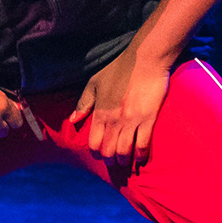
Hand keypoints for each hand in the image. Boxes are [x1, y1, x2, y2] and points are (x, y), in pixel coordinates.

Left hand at [66, 48, 175, 178]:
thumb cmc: (119, 69)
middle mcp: (113, 120)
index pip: (94, 142)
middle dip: (110, 159)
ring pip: (125, 150)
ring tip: (125, 163)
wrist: (145, 60)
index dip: (95, 152)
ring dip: (124, 160)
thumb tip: (73, 120)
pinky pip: (143, 144)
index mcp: (100, 112)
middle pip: (109, 150)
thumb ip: (84, 103)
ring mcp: (131, 121)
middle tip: (113, 162)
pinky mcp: (148, 119)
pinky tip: (141, 159)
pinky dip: (141, 155)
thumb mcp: (95, 83)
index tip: (99, 155)